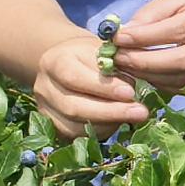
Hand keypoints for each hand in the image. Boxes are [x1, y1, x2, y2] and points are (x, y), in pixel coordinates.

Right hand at [29, 29, 151, 137]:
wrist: (69, 64)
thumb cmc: (91, 56)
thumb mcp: (101, 50)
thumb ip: (114, 65)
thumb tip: (132, 87)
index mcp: (54, 61)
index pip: (73, 76)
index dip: (102, 88)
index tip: (130, 92)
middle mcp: (44, 86)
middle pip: (73, 106)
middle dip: (110, 111)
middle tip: (141, 112)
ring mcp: (44, 108)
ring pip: (73, 125)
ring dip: (107, 124)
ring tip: (134, 118)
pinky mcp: (51, 125)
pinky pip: (74, 135)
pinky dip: (99, 131)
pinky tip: (119, 124)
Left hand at [108, 0, 184, 94]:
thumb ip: (151, 15)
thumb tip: (124, 36)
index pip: (176, 31)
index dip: (144, 39)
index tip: (118, 40)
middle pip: (182, 61)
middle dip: (145, 64)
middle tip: (120, 60)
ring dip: (153, 77)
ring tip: (132, 69)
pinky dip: (168, 85)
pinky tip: (153, 76)